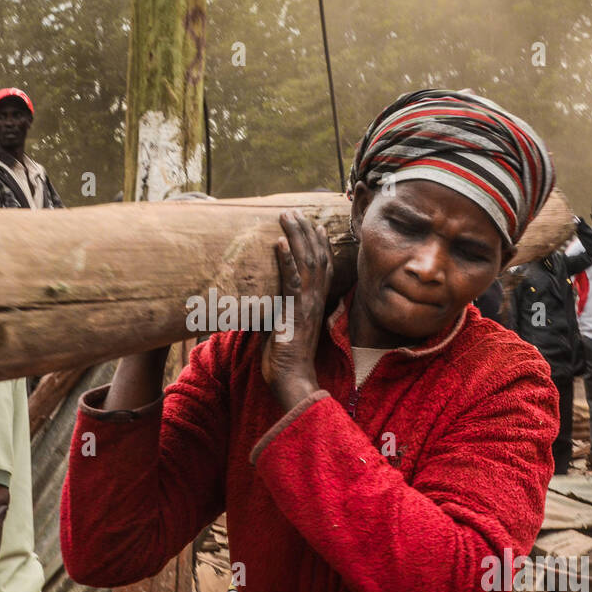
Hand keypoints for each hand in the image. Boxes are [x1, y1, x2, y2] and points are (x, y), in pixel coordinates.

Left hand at [262, 210, 332, 409]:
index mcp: (316, 304)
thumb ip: (283, 311)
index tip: (315, 224)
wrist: (293, 381)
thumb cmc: (287, 360)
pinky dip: (286, 260)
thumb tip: (268, 300)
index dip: (320, 244)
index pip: (323, 267)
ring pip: (306, 263)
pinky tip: (280, 243)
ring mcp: (306, 305)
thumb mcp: (287, 329)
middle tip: (296, 211)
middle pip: (316, 257)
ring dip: (297, 237)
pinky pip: (291, 281)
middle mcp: (316, 300)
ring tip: (288, 216)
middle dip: (306, 231)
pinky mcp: (293, 312)